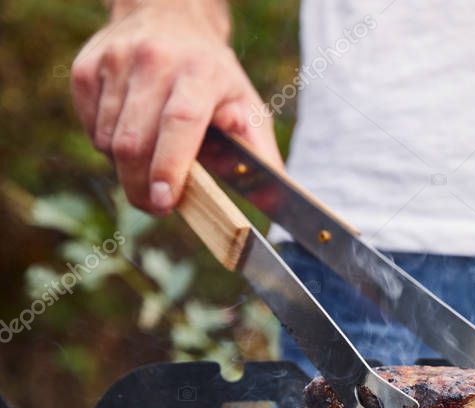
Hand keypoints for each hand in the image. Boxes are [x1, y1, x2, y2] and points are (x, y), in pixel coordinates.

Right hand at [70, 0, 282, 213]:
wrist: (171, 16)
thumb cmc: (215, 76)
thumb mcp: (247, 106)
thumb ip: (260, 154)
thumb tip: (272, 200)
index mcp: (200, 73)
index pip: (180, 122)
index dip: (170, 166)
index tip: (165, 200)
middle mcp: (153, 61)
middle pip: (135, 141)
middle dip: (142, 185)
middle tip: (156, 206)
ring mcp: (115, 62)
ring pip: (108, 140)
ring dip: (126, 166)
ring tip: (150, 160)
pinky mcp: (86, 68)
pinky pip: (90, 128)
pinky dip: (107, 146)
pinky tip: (131, 133)